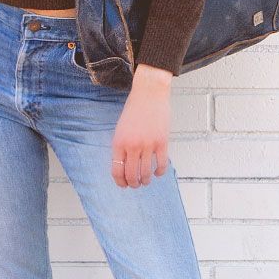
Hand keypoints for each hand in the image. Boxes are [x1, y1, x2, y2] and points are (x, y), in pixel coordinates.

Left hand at [111, 64, 171, 186]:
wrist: (149, 94)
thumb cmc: (133, 110)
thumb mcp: (121, 129)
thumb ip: (122, 147)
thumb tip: (124, 166)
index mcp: (118, 143)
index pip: (117, 171)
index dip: (120, 182)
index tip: (123, 185)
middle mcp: (132, 146)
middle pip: (131, 175)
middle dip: (133, 184)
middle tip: (135, 185)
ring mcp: (148, 145)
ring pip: (146, 173)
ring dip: (145, 181)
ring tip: (146, 181)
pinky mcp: (162, 142)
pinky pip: (161, 164)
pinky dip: (159, 172)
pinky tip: (157, 173)